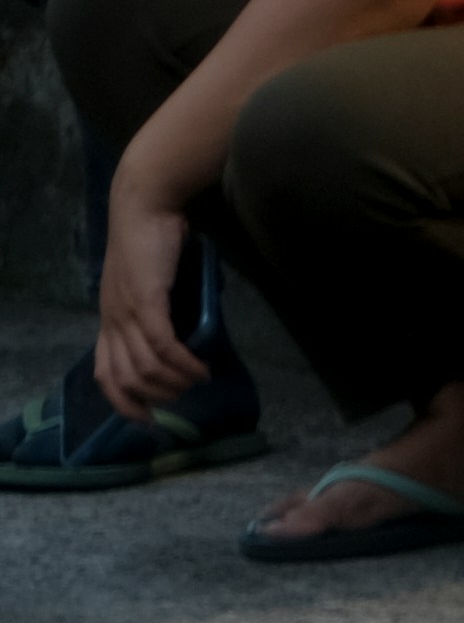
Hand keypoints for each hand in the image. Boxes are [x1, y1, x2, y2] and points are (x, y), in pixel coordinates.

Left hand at [92, 185, 206, 421]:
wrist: (145, 203)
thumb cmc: (154, 237)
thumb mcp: (151, 282)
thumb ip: (161, 309)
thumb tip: (188, 334)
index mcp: (110, 316)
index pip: (104, 373)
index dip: (123, 402)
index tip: (149, 418)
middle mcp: (112, 318)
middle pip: (125, 378)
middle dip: (158, 396)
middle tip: (186, 392)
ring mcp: (127, 311)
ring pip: (145, 368)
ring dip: (175, 382)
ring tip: (199, 379)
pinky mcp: (146, 301)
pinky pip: (163, 347)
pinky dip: (184, 364)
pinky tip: (201, 369)